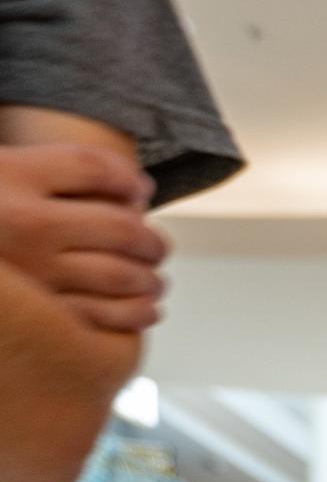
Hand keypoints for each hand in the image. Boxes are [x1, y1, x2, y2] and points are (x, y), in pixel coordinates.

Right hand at [0, 145, 161, 337]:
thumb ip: (53, 171)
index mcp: (7, 175)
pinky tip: (145, 307)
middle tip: (157, 243)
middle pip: (120, 225)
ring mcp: (32, 273)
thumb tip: (137, 188)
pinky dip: (138, 312)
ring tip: (154, 275)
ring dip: (150, 275)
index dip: (128, 177)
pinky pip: (108, 316)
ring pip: (123, 273)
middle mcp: (22, 223)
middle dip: (149, 236)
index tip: (139, 189)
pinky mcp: (39, 315)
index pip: (94, 166)